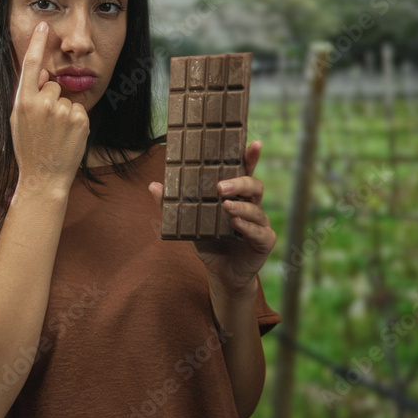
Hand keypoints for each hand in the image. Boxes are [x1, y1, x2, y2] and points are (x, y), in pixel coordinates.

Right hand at [10, 22, 89, 194]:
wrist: (44, 177)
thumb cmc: (29, 148)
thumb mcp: (19, 120)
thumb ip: (28, 95)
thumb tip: (43, 74)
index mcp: (23, 102)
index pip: (31, 66)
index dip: (36, 43)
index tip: (43, 25)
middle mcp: (43, 104)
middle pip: (53, 85)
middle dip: (51, 99)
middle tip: (45, 125)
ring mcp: (63, 112)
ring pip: (66, 98)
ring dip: (64, 112)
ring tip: (55, 134)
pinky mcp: (81, 120)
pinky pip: (79, 109)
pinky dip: (75, 121)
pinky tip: (66, 137)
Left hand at [148, 140, 275, 293]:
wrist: (221, 274)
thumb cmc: (209, 241)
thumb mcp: (189, 222)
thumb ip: (174, 205)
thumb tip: (153, 185)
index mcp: (237, 195)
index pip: (246, 171)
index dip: (251, 157)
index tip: (255, 143)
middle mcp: (252, 205)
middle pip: (254, 186)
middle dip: (239, 183)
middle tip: (219, 186)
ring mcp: (260, 223)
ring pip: (256, 209)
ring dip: (240, 206)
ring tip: (225, 205)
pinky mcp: (264, 242)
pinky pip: (259, 232)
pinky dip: (247, 227)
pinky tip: (235, 224)